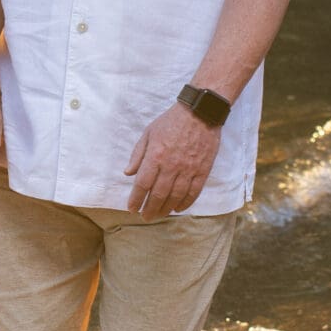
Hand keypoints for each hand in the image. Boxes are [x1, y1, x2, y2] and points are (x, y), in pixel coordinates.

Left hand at [124, 102, 219, 218]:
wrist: (199, 113)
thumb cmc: (171, 122)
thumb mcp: (149, 133)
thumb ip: (138, 154)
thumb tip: (128, 173)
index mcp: (155, 156)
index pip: (143, 184)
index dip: (136, 199)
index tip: (132, 208)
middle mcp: (171, 166)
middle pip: (158, 194)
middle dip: (150, 209)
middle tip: (145, 217)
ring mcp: (188, 169)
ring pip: (176, 197)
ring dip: (166, 209)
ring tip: (160, 215)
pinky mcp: (202, 170)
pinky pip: (193, 192)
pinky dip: (185, 203)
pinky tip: (178, 208)